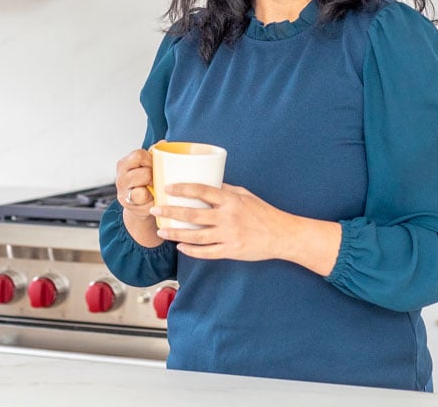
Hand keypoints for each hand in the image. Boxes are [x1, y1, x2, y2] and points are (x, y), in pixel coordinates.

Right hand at [114, 148, 160, 246]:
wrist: (139, 203)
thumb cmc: (144, 181)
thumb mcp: (146, 165)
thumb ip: (153, 154)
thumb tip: (163, 142)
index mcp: (124, 164)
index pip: (139, 155)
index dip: (151, 160)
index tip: (155, 165)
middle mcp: (120, 179)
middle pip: (145, 173)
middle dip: (154, 177)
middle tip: (155, 180)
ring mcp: (123, 194)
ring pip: (143, 191)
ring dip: (153, 191)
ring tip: (153, 190)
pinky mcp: (129, 206)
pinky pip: (146, 203)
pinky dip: (152, 202)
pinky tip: (152, 199)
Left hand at [152, 184, 340, 275]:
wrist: (282, 235)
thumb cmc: (263, 213)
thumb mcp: (245, 195)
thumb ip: (225, 190)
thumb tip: (206, 183)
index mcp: (231, 200)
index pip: (202, 191)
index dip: (183, 189)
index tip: (168, 188)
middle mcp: (228, 217)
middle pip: (193, 214)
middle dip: (171, 212)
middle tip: (155, 209)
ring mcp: (229, 235)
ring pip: (196, 236)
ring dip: (176, 234)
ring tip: (161, 231)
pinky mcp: (231, 251)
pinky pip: (207, 252)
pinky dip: (192, 251)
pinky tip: (181, 247)